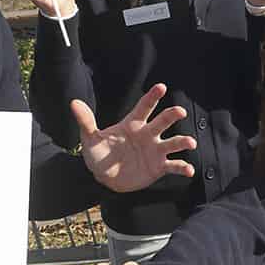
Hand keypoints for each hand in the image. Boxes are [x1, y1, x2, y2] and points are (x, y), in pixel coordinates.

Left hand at [77, 82, 197, 191]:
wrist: (106, 178)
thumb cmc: (99, 155)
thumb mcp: (90, 139)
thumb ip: (86, 122)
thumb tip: (74, 102)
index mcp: (133, 125)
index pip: (144, 107)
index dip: (152, 97)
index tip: (161, 87)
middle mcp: (148, 134)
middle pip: (163, 121)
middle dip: (172, 115)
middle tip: (180, 112)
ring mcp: (155, 150)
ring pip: (173, 143)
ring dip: (183, 142)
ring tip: (190, 143)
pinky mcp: (159, 167)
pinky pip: (173, 166)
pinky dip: (183, 167)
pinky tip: (189, 170)